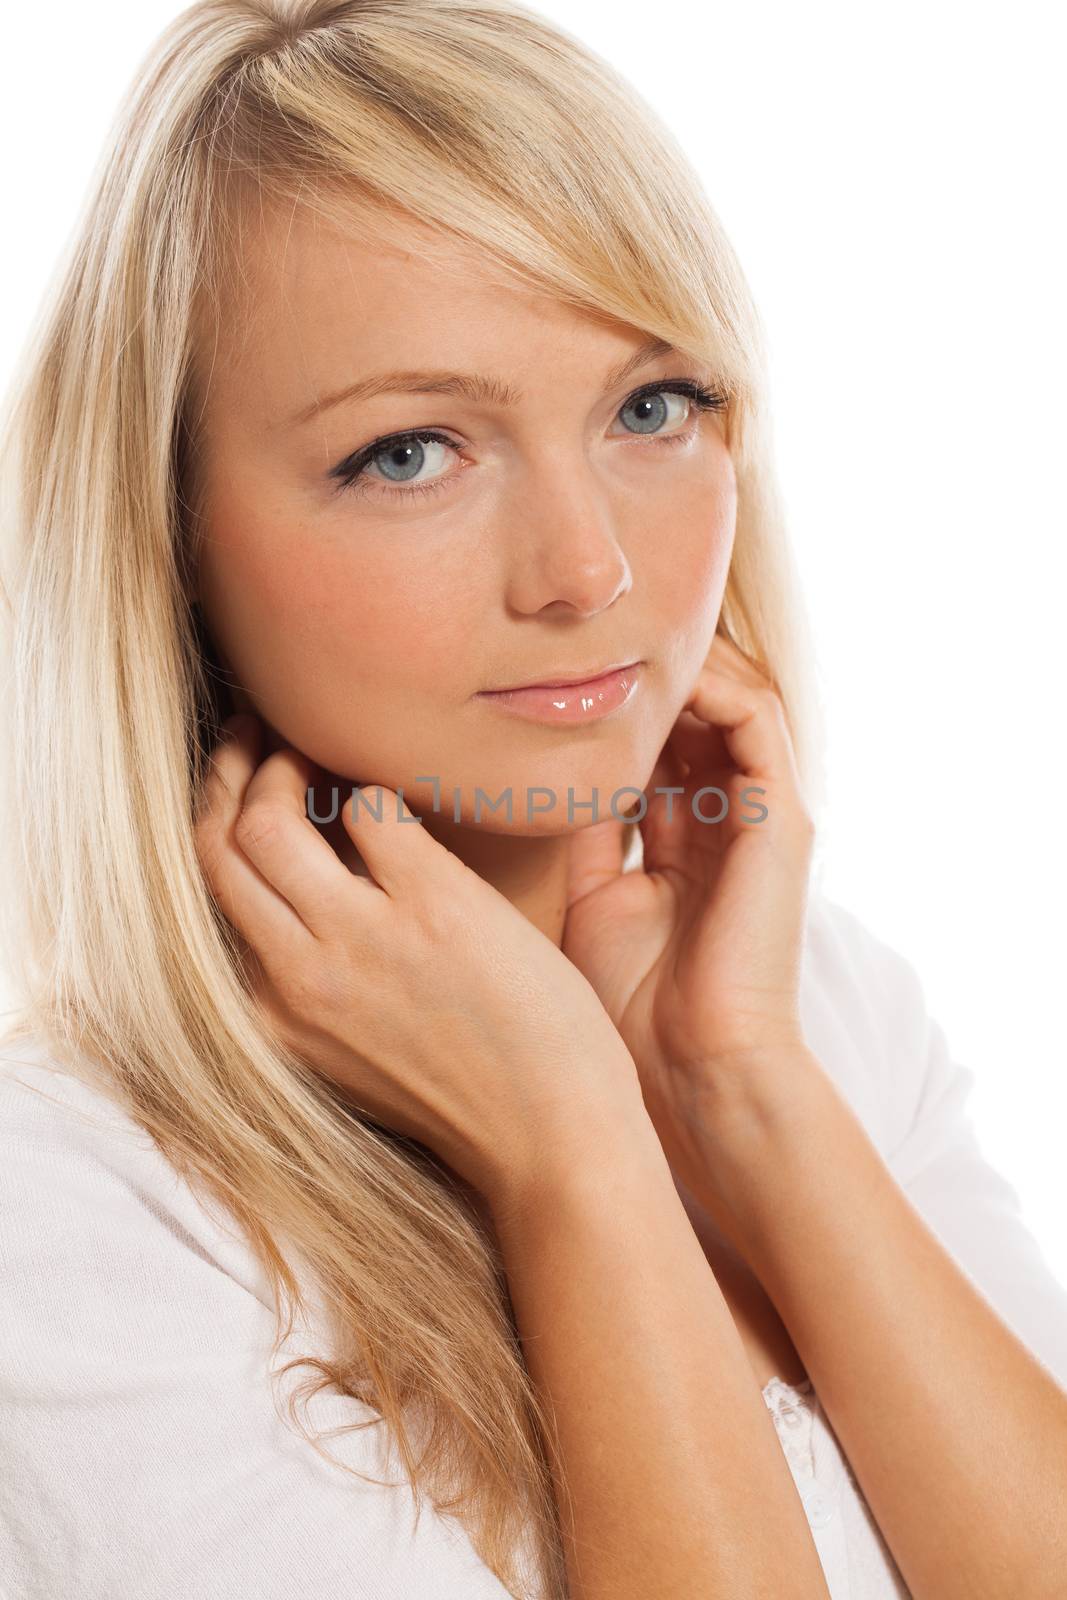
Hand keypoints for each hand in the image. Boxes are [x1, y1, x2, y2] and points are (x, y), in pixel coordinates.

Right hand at [193, 714, 643, 1210]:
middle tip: (259, 735)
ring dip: (287, 765)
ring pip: (269, 819)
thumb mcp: (353, 1048)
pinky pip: (373, 806)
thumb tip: (306, 883)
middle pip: (217, 847)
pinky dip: (378, 789)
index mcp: (270, 1018)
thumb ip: (312, 978)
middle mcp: (295, 978)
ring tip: (318, 751)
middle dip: (230, 774)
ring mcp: (360, 938)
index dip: (215, 820)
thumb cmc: (469, 1093)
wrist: (553, 1138)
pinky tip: (405, 798)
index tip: (237, 783)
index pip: (208, 894)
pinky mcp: (432, 905)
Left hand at [560, 635, 815, 1197]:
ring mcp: (763, 815)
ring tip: (618, 640)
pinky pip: (757, 718)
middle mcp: (732, 819)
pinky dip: (712, 684)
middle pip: (699, 711)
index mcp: (688, 840)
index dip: (616, 703)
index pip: (661, 743)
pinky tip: (653, 673)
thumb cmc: (632, 1008)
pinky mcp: (783, 818)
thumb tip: (542, 770)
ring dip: (682, 663)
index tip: (552, 673)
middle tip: (585, 639)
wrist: (689, 1071)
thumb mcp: (590, 897)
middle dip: (647, 670)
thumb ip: (583, 831)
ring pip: (735, 697)